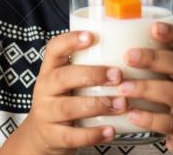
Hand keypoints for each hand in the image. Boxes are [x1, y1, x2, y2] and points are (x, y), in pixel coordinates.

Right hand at [0, 30, 127, 154]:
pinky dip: (93, 134)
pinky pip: (72, 136)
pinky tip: (111, 130)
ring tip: (121, 104)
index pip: (54, 49)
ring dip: (97, 104)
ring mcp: (46, 113)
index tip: (92, 36)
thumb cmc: (65, 99)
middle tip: (117, 75)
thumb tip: (130, 51)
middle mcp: (44, 89)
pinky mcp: (52, 136)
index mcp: (50, 70)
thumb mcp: (68, 81)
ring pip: (68, 107)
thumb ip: (88, 67)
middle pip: (62, 77)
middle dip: (91, 75)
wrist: (41, 135)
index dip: (70, 40)